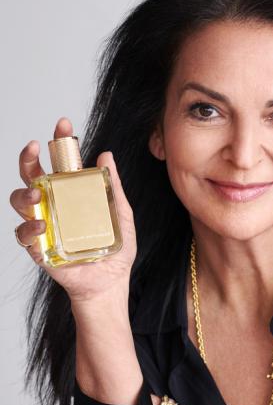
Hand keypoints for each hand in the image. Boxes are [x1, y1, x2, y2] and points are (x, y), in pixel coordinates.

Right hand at [10, 117, 136, 302]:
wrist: (111, 279)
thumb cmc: (115, 247)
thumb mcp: (120, 212)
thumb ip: (113, 186)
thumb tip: (106, 155)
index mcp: (73, 194)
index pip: (60, 163)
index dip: (58, 141)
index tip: (63, 124)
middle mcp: (55, 206)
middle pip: (31, 177)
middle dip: (28, 159)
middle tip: (34, 148)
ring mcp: (44, 225)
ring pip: (20, 203)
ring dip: (24, 195)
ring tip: (38, 196)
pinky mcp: (40, 248)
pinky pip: (24, 236)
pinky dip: (29, 230)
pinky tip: (41, 228)